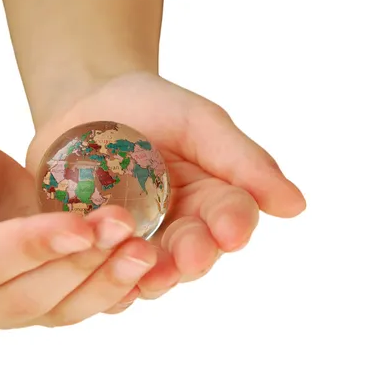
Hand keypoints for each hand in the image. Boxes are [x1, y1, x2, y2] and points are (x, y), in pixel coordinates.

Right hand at [0, 113, 156, 336]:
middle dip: (79, 263)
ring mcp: (0, 308)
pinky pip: (74, 304)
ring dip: (103, 281)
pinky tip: (140, 266)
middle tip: (125, 228)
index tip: (80, 225)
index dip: (32, 247)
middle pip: (27, 295)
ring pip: (57, 309)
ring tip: (143, 249)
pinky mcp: (35, 297)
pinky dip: (109, 289)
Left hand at [26, 71, 305, 297]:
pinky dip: (103, 276)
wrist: (83, 104)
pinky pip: (102, 272)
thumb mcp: (197, 122)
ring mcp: (137, 242)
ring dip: (150, 274)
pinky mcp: (96, 250)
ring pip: (149, 271)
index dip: (233, 225)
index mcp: (210, 198)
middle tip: (191, 260)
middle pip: (192, 253)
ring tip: (149, 272)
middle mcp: (179, 227)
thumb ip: (242, 160)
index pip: (231, 216)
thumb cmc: (147, 106)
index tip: (232, 231)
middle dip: (193, 257)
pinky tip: (100, 275)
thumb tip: (296, 205)